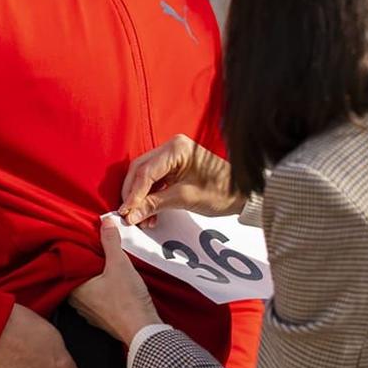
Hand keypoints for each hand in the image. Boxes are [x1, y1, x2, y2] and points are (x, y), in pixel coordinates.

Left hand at [70, 215, 161, 344]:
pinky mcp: (102, 321)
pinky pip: (98, 303)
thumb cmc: (127, 299)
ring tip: (107, 269)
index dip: (78, 255)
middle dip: (88, 268)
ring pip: (88, 292)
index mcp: (75, 288)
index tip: (86, 245)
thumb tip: (105, 222)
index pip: (70, 267)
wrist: (142, 330)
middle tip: (98, 255)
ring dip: (96, 282)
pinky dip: (104, 295)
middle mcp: (77, 303)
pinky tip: (115, 288)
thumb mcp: (119, 263)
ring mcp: (89, 314)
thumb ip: (110, 241)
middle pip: (79, 279)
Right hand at [119, 135, 240, 226]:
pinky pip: (155, 182)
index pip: (146, 171)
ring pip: (145, 178)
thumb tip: (131, 214)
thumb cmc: (221, 191)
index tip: (125, 212)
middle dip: (133, 195)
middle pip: (141, 171)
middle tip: (128, 215)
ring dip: (141, 199)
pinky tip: (150, 215)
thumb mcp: (186, 198)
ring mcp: (173, 157)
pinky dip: (150, 198)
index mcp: (176, 148)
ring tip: (142, 220)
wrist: (242, 195)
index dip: (133, 193)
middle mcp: (172, 148)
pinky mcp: (175, 169)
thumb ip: (155, 204)